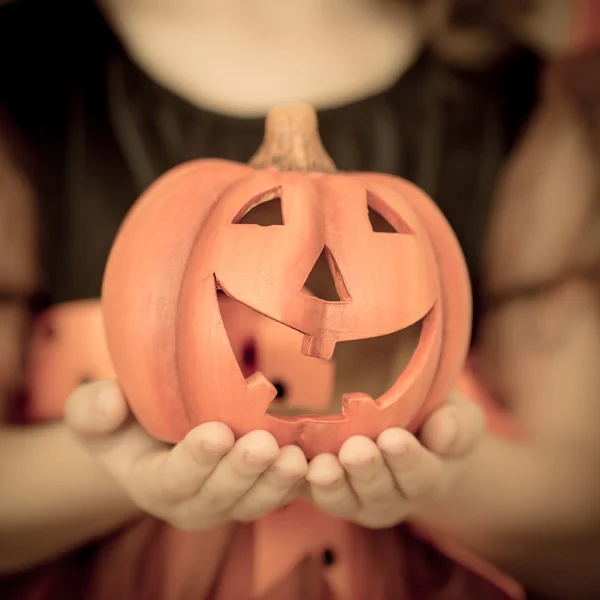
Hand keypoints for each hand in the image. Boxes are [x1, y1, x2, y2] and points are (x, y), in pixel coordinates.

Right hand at [64, 380, 307, 529]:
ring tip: (295, 457)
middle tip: (263, 444)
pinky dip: (300, 482)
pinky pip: (281, 493)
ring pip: (255, 500)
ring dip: (277, 482)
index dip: (194, 459)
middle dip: (242, 471)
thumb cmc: (128, 422)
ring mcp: (231, 500)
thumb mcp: (98, 414)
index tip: (216, 433)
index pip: (172, 478)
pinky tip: (318, 460)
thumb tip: (108, 400)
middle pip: (220, 495)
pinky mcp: (259, 490)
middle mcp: (195, 502)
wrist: (158, 439)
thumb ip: (92, 409)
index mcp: (154, 484)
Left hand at [305, 393, 485, 527]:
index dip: (407, 460)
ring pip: (342, 500)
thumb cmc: (433, 418)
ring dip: (331, 484)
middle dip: (366, 471)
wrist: (404, 433)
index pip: (420, 475)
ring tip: (320, 466)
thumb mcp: (457, 416)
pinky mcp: (323, 491)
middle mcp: (391, 498)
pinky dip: (297, 481)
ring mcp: (355, 499)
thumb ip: (457, 424)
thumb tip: (443, 432)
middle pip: (378, 492)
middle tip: (354, 449)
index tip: (393, 438)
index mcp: (427, 478)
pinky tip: (289, 463)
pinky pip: (308, 493)